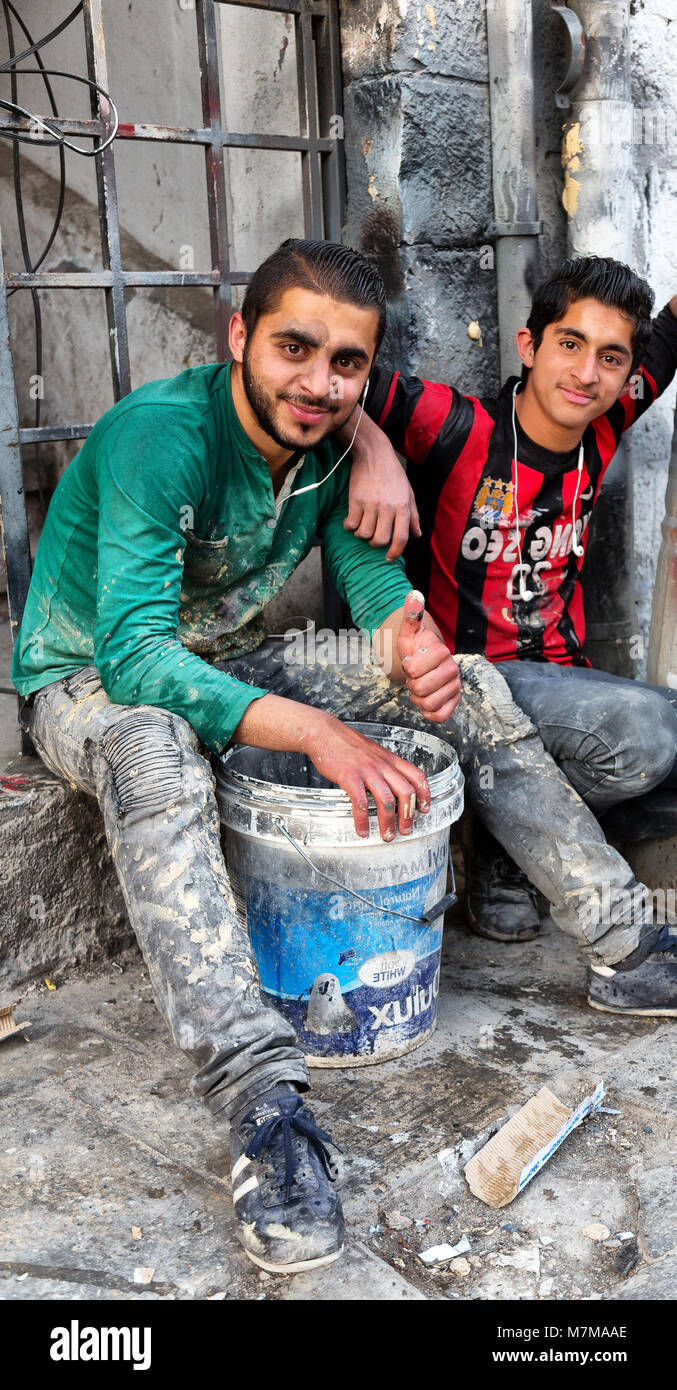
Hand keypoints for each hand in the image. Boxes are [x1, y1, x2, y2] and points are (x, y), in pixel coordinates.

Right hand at [306, 714, 429, 840]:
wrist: (325, 733)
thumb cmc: (347, 744)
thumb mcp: (373, 752)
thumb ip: (383, 767)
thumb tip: (389, 785)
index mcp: (390, 759)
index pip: (417, 776)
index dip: (424, 794)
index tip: (425, 809)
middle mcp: (383, 765)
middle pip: (406, 792)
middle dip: (408, 816)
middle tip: (406, 831)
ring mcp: (367, 771)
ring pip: (387, 801)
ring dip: (388, 822)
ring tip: (386, 836)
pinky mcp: (350, 777)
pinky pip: (361, 803)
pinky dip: (363, 820)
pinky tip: (362, 830)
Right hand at [341, 408, 420, 559]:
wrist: (374, 454)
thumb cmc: (393, 474)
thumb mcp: (408, 492)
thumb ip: (414, 515)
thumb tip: (417, 534)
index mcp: (403, 507)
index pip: (401, 538)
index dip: (395, 552)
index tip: (389, 557)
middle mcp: (387, 507)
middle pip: (379, 540)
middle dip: (375, 544)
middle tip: (374, 537)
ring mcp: (370, 504)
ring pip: (363, 534)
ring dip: (362, 535)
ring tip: (363, 526)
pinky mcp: (355, 500)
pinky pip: (350, 524)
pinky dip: (350, 526)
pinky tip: (352, 520)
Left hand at [397, 590, 460, 722]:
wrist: (425, 663)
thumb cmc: (415, 649)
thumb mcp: (408, 633)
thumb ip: (411, 616)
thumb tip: (413, 595)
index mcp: (441, 651)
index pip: (412, 670)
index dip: (406, 668)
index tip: (411, 661)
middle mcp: (452, 669)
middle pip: (420, 689)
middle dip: (412, 684)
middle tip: (415, 677)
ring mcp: (455, 687)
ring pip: (428, 704)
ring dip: (418, 699)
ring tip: (420, 687)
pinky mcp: (454, 702)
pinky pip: (440, 716)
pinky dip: (429, 713)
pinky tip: (427, 701)